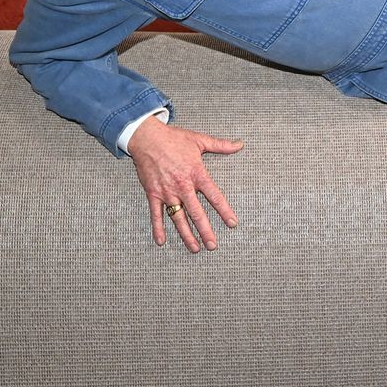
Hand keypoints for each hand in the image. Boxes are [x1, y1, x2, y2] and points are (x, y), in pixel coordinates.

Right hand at [127, 117, 243, 252]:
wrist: (147, 138)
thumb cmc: (174, 139)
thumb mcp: (199, 140)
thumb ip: (221, 145)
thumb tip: (240, 144)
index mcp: (197, 174)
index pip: (214, 196)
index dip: (224, 211)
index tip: (232, 223)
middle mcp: (183, 186)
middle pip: (197, 213)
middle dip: (206, 231)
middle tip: (213, 246)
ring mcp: (167, 192)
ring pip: (178, 218)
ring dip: (186, 234)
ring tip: (194, 248)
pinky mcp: (153, 194)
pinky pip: (156, 214)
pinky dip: (158, 228)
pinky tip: (161, 241)